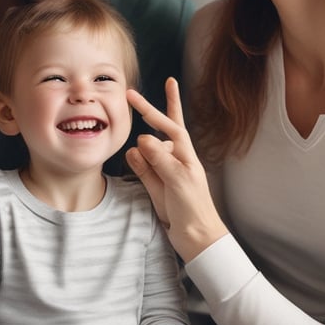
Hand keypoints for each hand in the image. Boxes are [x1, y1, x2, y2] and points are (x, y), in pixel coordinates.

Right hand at [126, 78, 227, 260]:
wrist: (194, 236)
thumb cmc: (193, 207)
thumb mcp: (178, 179)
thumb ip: (160, 158)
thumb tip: (142, 137)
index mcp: (185, 154)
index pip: (171, 124)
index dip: (164, 104)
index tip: (156, 88)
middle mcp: (173, 157)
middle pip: (158, 129)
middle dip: (146, 112)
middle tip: (129, 94)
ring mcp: (162, 169)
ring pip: (143, 149)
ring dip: (139, 150)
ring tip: (150, 171)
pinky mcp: (152, 181)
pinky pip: (138, 164)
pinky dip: (134, 162)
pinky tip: (132, 161)